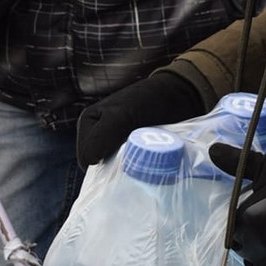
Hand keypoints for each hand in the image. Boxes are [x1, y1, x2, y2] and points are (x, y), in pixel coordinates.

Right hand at [76, 69, 200, 168]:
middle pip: (99, 165)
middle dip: (114, 169)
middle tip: (134, 163)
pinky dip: (137, 169)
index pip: (86, 158)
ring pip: (114, 168)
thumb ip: (100, 136)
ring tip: (143, 162)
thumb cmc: (148, 100)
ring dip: (128, 170)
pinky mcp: (133, 150)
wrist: (179, 95)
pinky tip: (148, 164)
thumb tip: (89, 161)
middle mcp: (99, 134)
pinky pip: (129, 167)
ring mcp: (116, 143)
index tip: (122, 161)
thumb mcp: (120, 115)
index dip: (101, 164)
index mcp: (89, 124)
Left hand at [207, 143, 265, 265]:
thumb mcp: (264, 166)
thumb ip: (236, 162)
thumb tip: (212, 149)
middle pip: (243, 247)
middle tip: (262, 230)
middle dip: (249, 240)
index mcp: (243, 220)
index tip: (253, 217)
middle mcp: (253, 243)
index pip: (233, 229)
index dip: (242, 223)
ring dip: (258, 259)